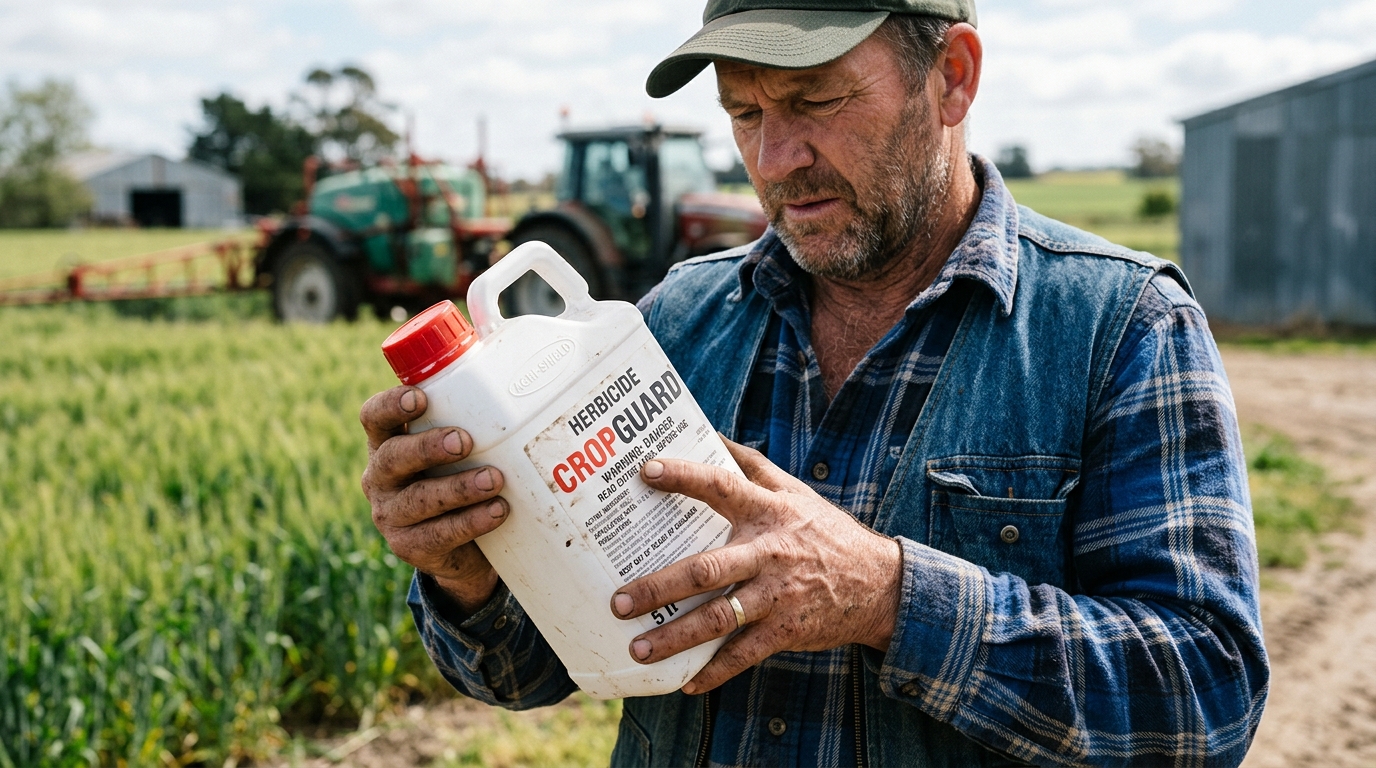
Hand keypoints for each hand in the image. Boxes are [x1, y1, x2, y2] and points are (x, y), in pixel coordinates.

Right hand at [360, 385, 507, 611]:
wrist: (467, 546)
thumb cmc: (463, 470)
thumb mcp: (462, 433)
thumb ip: (473, 383)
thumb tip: (491, 313)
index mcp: (388, 440)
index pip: (373, 416)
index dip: (391, 405)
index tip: (421, 397)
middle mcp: (381, 476)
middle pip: (393, 458)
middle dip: (428, 448)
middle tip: (465, 441)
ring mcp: (392, 514)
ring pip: (420, 500)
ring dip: (458, 487)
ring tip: (495, 479)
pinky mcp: (412, 547)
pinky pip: (439, 535)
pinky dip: (471, 522)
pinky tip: (498, 511)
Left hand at [609, 438, 901, 693]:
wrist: (879, 584)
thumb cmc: (825, 532)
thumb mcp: (795, 492)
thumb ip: (752, 465)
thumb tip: (710, 432)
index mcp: (768, 512)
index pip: (721, 486)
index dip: (684, 477)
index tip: (647, 472)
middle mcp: (768, 552)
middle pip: (706, 570)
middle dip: (659, 587)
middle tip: (619, 600)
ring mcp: (776, 595)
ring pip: (718, 618)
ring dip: (675, 636)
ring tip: (638, 648)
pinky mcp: (786, 630)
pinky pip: (743, 654)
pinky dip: (714, 671)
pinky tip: (685, 683)